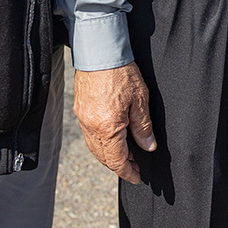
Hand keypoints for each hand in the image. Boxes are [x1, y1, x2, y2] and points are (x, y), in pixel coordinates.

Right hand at [73, 62, 156, 183]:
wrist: (99, 49)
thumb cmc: (121, 72)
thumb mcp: (140, 100)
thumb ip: (143, 127)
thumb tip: (148, 146)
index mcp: (108, 128)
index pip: (117, 161)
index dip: (128, 172)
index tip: (136, 177)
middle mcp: (91, 127)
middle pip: (103, 157)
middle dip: (118, 165)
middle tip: (134, 166)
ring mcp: (83, 118)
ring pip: (94, 147)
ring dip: (108, 154)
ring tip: (125, 153)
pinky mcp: (79, 109)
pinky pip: (89, 135)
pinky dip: (100, 142)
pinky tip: (111, 137)